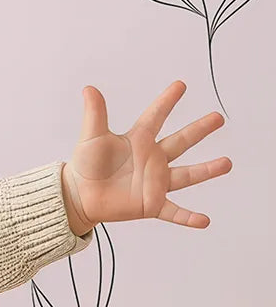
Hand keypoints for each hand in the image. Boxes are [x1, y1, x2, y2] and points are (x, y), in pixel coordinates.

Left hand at [61, 80, 232, 231]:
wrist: (79, 195)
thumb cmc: (85, 165)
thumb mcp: (91, 137)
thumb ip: (95, 114)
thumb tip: (89, 89)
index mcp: (138, 140)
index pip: (156, 116)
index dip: (167, 101)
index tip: (180, 85)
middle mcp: (152, 159)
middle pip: (180, 141)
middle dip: (199, 130)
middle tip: (218, 118)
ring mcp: (154, 182)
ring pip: (186, 175)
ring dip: (206, 170)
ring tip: (227, 163)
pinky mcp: (151, 204)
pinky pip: (174, 212)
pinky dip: (188, 217)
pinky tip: (204, 220)